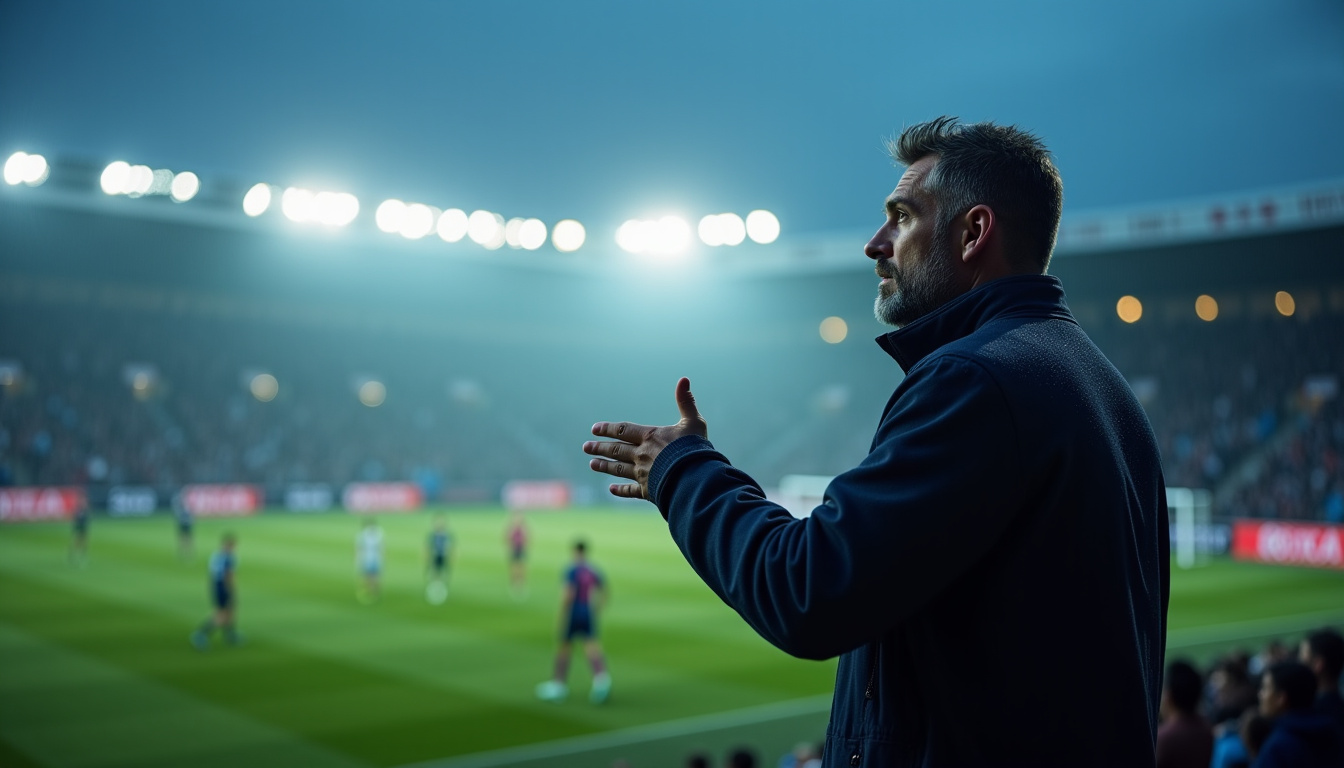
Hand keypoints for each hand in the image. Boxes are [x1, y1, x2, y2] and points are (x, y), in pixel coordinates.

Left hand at [584, 377, 707, 499]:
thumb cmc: (695, 448)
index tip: (594, 429)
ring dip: (605, 466)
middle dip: (600, 447)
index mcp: (650, 437)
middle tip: (586, 447)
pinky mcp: (648, 491)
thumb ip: (686, 402)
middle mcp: (642, 455)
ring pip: (619, 469)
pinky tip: (611, 489)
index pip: (623, 430)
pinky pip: (630, 490)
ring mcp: (643, 474)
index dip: (608, 429)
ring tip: (592, 464)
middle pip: (616, 450)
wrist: (695, 478)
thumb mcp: (694, 421)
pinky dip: (620, 490)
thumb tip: (684, 379)